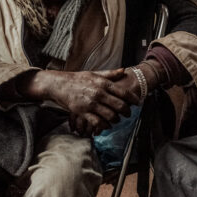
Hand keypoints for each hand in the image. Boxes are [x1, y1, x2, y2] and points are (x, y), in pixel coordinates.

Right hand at [17, 69, 137, 135]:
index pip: (123, 93)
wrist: (59, 84)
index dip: (133, 99)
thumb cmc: (77, 79)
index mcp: (103, 83)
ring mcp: (91, 104)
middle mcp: (99, 93)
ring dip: (116, 120)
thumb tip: (124, 70)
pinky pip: (98, 122)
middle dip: (127, 112)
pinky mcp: (83, 112)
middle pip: (120, 106)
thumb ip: (110, 74)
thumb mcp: (94, 73)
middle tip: (128, 114)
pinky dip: (104, 126)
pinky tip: (106, 125)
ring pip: (110, 116)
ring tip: (117, 119)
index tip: (138, 103)